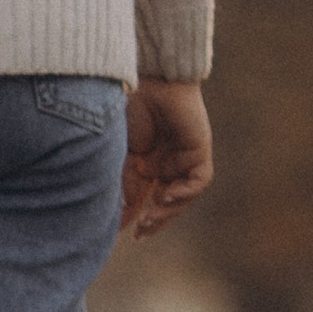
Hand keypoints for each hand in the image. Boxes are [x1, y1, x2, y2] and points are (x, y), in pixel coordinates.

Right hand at [122, 79, 212, 237]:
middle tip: (140, 233)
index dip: (132, 215)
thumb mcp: (118, 150)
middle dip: (153, 220)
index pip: (140, 196)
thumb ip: (120, 179)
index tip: (120, 232)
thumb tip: (113, 210)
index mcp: (141, 160)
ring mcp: (182, 158)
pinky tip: (166, 195)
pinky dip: (184, 192)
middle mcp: (163, 162)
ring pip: (181, 196)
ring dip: (168, 211)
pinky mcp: (199, 151)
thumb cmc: (126, 105)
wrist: (149, 78)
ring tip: (151, 219)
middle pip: (162, 201)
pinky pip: (198, 182)